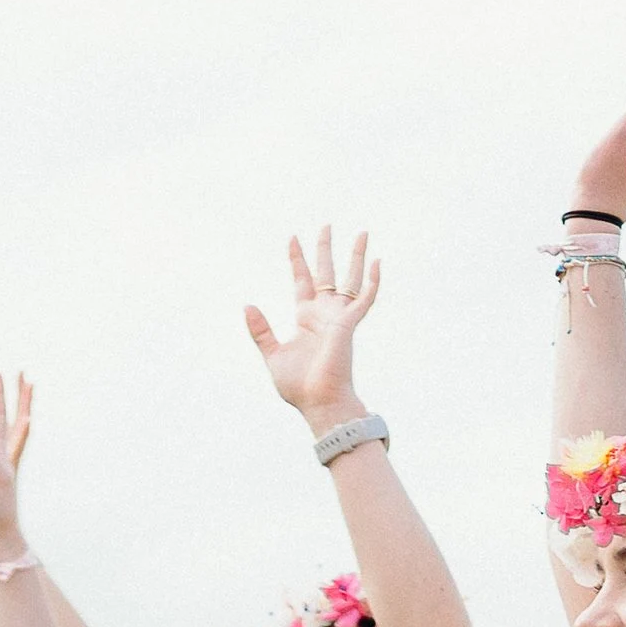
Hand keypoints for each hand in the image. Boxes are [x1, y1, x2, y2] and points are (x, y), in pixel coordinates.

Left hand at [244, 228, 380, 427]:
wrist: (318, 402)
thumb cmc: (298, 385)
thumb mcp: (272, 354)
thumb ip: (261, 330)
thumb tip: (247, 306)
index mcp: (305, 318)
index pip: (302, 280)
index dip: (297, 259)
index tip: (292, 238)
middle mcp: (324, 313)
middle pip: (326, 272)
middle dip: (325, 248)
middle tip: (326, 225)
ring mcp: (339, 317)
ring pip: (351, 278)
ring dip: (356, 256)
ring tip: (362, 232)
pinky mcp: (349, 324)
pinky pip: (365, 299)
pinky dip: (373, 282)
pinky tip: (378, 262)